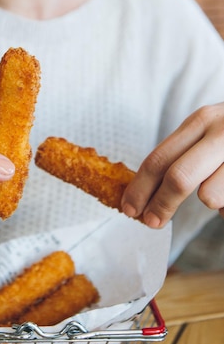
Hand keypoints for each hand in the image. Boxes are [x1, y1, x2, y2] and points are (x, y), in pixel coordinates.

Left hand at [121, 104, 223, 226]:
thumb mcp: (208, 132)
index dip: (140, 188)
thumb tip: (143, 194)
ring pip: (211, 196)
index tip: (129, 209)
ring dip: (214, 201)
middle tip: (152, 223)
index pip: (159, 158)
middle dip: (162, 205)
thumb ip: (181, 154)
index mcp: (201, 121)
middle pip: (179, 177)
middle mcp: (222, 132)